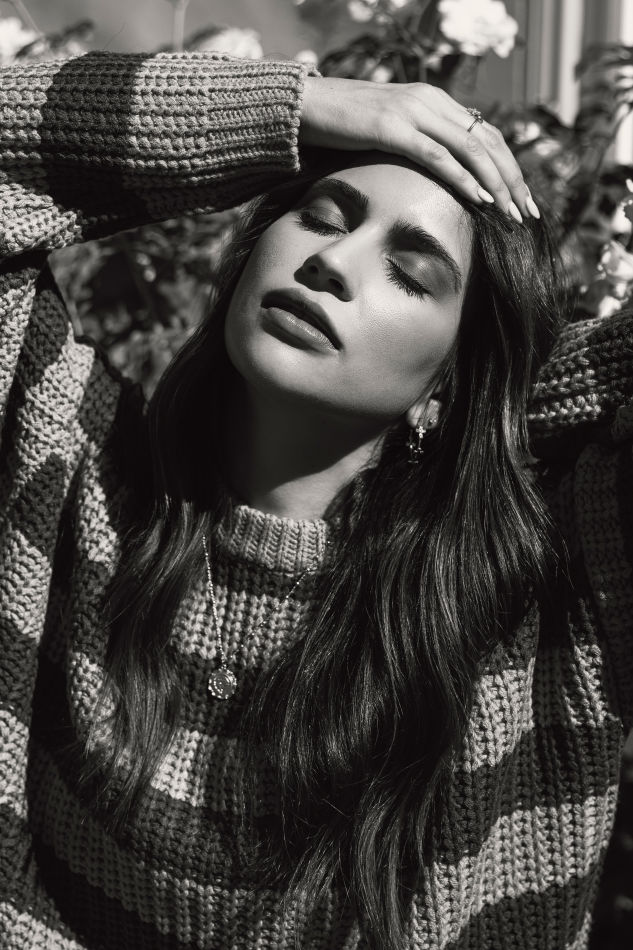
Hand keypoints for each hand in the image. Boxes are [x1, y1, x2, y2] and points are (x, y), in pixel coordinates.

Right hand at [300, 76, 538, 221]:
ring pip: (471, 148)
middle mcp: (431, 101)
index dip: (509, 167)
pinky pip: (438, 156)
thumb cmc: (344, 127)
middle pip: (489, 141)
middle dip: (512, 179)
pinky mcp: (392, 128)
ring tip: (510, 212)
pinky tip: (480, 199)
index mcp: (435, 101)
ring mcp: (413, 112)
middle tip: (527, 213)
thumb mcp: (391, 133)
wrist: (305, 107)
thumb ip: (418, 144)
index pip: (487, 134)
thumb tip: (440, 174)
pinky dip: (463, 178)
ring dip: (496, 184)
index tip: (522, 200)